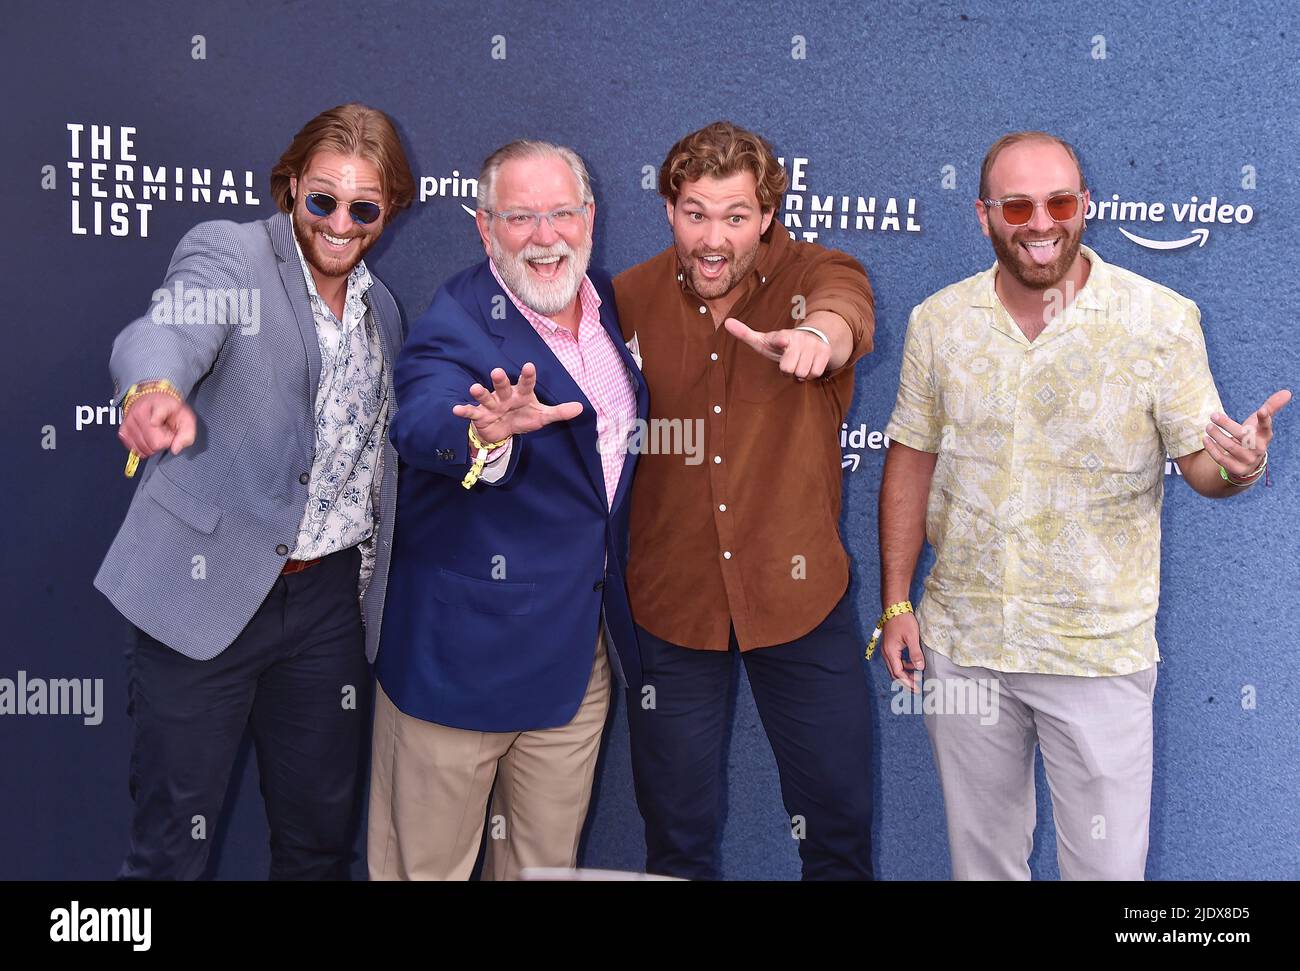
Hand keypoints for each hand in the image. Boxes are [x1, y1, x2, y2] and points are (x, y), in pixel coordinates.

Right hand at [118, 392, 196, 457]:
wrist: (153, 399)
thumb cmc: (171, 410)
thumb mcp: (187, 419)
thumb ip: (187, 435)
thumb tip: (175, 449)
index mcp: (159, 406)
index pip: (155, 421)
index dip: (165, 434)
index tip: (166, 431)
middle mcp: (140, 412)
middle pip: (154, 444)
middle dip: (164, 443)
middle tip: (166, 433)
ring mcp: (129, 421)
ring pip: (143, 448)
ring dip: (153, 445)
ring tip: (157, 434)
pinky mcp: (123, 430)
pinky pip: (133, 448)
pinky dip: (142, 447)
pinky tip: (148, 438)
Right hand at [451, 363, 581, 442]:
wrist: (502, 431)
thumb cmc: (522, 418)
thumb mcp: (541, 417)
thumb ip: (559, 412)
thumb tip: (581, 408)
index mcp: (521, 394)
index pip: (526, 383)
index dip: (527, 375)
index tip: (529, 366)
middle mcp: (505, 396)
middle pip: (503, 386)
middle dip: (500, 380)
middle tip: (498, 372)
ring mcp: (491, 405)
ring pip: (486, 396)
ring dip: (480, 392)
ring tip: (474, 388)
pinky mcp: (480, 415)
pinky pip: (472, 412)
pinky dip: (464, 411)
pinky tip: (456, 409)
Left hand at [724, 317, 831, 380]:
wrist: (812, 338)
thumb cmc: (782, 344)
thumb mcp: (764, 340)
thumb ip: (745, 334)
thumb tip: (726, 322)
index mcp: (781, 335)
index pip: (781, 338)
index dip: (780, 340)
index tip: (782, 340)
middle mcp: (798, 338)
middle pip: (788, 368)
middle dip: (787, 369)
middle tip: (788, 361)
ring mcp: (812, 344)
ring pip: (802, 372)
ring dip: (799, 372)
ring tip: (798, 363)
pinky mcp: (824, 351)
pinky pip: (815, 373)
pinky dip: (810, 374)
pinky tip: (808, 365)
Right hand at [880, 611, 924, 692]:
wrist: (894, 607)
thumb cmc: (903, 621)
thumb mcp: (912, 637)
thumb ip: (915, 653)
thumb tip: (920, 668)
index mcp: (891, 652)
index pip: (898, 673)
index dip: (908, 683)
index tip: (917, 689)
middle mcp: (886, 653)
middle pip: (894, 673)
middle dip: (905, 682)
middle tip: (916, 689)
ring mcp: (887, 650)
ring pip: (894, 667)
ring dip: (904, 674)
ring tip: (916, 678)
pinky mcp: (890, 646)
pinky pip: (895, 661)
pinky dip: (903, 666)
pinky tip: (912, 665)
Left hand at [1203, 389, 1290, 477]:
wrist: (1248, 463)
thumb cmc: (1253, 436)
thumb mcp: (1259, 423)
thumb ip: (1270, 407)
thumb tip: (1287, 392)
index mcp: (1265, 435)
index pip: (1266, 426)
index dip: (1265, 419)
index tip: (1261, 411)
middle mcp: (1259, 448)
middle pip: (1243, 435)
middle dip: (1227, 424)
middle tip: (1213, 415)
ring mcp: (1248, 460)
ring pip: (1230, 447)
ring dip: (1217, 435)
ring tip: (1208, 427)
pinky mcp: (1237, 469)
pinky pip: (1222, 459)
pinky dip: (1212, 449)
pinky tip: (1205, 439)